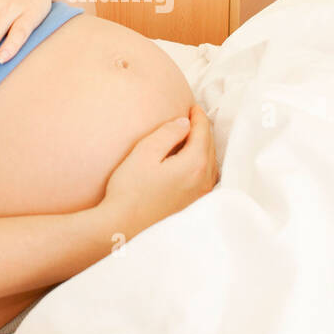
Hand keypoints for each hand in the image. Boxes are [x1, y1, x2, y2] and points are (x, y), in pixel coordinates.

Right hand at [97, 104, 218, 241]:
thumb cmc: (130, 189)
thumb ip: (167, 133)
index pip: (203, 132)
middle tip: (192, 118)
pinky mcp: (193, 207)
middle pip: (210, 147)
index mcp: (194, 164)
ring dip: (204, 147)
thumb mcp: (145, 152)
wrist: (122, 226)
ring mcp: (200, 196)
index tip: (191, 107)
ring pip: (211, 163)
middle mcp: (203, 181)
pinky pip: (206, 178)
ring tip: (191, 137)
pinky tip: (191, 163)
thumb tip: (185, 123)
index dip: (198, 116)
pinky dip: (203, 164)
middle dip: (203, 130)